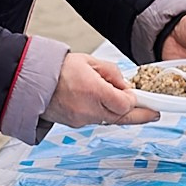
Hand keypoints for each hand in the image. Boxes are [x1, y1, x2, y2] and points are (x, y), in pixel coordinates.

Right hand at [42, 51, 158, 129]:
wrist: (32, 81)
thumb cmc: (58, 69)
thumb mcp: (90, 61)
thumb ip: (112, 73)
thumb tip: (124, 85)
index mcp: (93, 91)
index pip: (125, 105)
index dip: (135, 102)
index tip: (139, 97)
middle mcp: (88, 109)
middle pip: (122, 118)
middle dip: (138, 115)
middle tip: (153, 114)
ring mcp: (81, 119)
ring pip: (109, 120)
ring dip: (118, 113)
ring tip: (123, 103)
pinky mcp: (75, 124)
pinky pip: (96, 120)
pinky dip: (102, 113)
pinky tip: (101, 103)